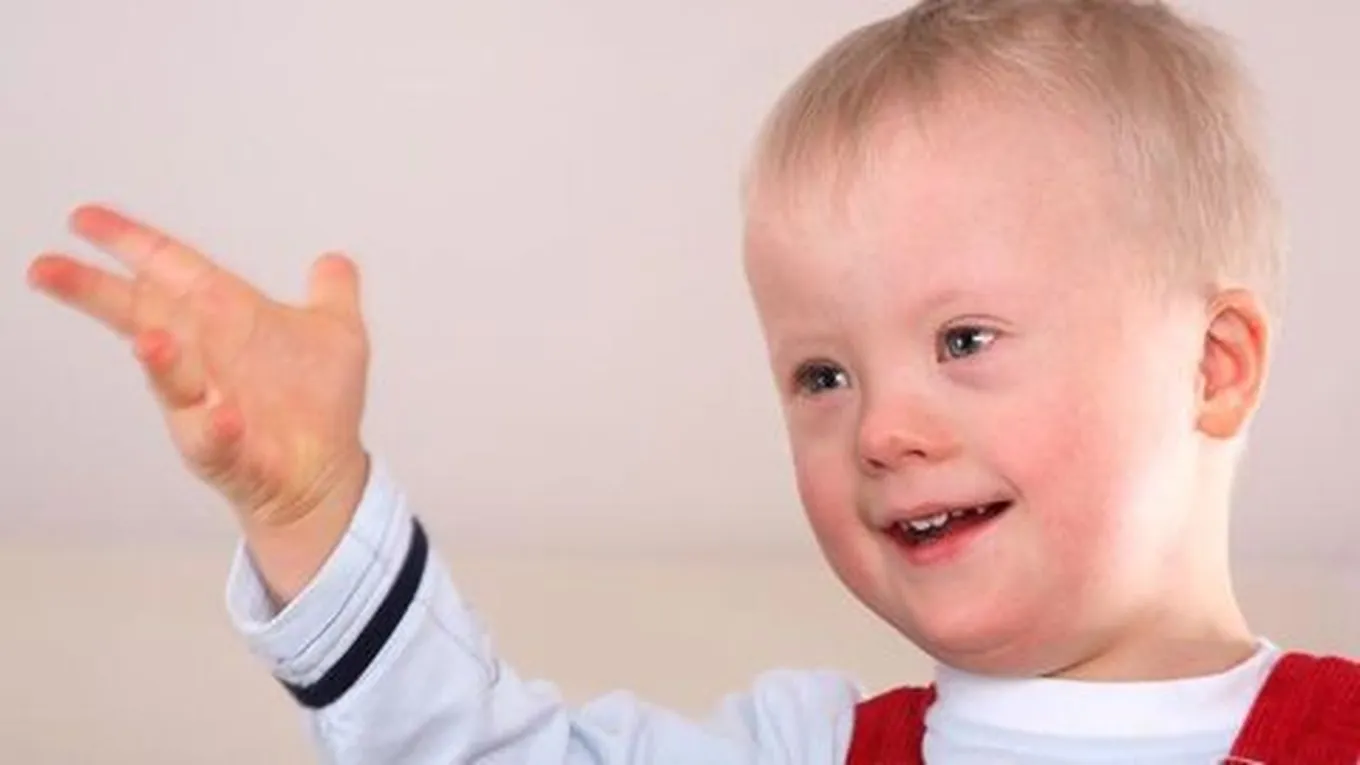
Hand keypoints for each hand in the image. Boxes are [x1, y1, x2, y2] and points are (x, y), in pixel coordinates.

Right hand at [28, 204, 371, 602]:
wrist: (325, 470)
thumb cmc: (317, 403)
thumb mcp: (336, 334)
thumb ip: (332, 292)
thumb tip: (334, 260)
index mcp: (226, 317)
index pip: (171, 269)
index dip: (131, 243)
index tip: (83, 219)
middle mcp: (204, 356)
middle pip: (142, 317)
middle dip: (96, 293)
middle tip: (47, 269)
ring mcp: (205, 403)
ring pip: (172, 379)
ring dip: (160, 361)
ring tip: (147, 340)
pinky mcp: (225, 449)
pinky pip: (215, 436)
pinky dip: (216, 425)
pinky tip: (224, 414)